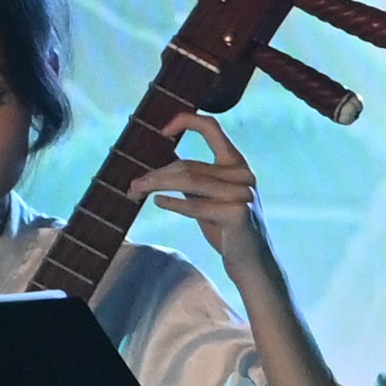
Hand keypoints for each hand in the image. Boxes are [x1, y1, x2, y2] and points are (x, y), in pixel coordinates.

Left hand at [130, 116, 278, 266]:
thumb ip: (193, 180)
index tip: (162, 130)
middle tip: (133, 185)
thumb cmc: (227, 229)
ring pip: (189, 181)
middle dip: (156, 174)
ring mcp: (242, 194)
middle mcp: (242, 174)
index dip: (185, 121)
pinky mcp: (237, 214)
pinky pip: (196, 206)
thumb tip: (157, 168)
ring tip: (136, 190)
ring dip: (157, 185)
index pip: (211, 128)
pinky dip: (174, 203)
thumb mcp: (210, 198)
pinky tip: (158, 201)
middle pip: (188, 165)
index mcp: (237, 163)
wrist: (252, 263)